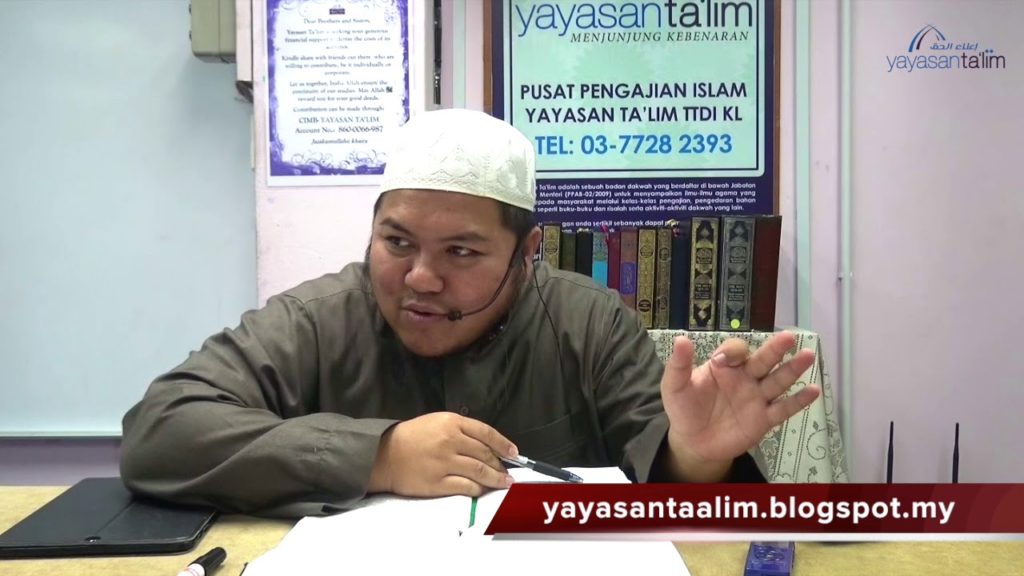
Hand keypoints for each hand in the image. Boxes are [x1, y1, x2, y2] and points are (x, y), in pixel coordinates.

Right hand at [369, 412, 517, 496]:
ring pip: (479, 471)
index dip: (504, 444)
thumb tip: (486, 445)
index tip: (514, 453)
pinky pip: (465, 486)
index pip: (486, 433)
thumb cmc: (410, 436)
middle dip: (500, 464)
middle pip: (485, 454)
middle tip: (508, 472)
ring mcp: (444, 463)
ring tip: (504, 483)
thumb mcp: (436, 422)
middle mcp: (450, 441)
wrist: (383, 454)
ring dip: (495, 478)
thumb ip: (460, 430)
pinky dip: (477, 489)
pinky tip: (482, 489)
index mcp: (451, 422)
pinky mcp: (437, 483)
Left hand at [660, 332, 819, 479]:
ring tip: (808, 356)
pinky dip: (798, 401)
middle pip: (763, 360)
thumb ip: (679, 364)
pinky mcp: (763, 420)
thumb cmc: (685, 408)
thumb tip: (681, 339)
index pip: (736, 350)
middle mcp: (745, 378)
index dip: (733, 352)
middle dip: (775, 349)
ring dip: (793, 369)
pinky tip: (813, 390)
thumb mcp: (675, 385)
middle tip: (789, 337)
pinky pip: (783, 409)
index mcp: (725, 366)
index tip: (724, 360)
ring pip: (778, 381)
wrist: (693, 442)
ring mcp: (756, 398)